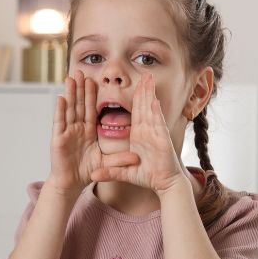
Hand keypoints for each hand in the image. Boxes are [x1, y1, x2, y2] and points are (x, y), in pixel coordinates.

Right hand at [49, 70, 137, 195]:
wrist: (70, 183)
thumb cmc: (85, 172)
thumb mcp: (106, 164)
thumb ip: (119, 160)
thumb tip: (137, 157)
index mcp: (88, 131)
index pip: (91, 109)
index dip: (92, 95)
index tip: (94, 81)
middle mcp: (77, 128)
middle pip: (79, 105)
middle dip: (80, 88)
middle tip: (81, 72)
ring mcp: (66, 132)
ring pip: (69, 109)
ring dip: (70, 93)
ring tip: (70, 78)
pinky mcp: (58, 139)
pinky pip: (59, 122)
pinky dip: (60, 110)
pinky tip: (60, 98)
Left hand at [89, 74, 186, 194]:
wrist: (164, 184)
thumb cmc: (147, 176)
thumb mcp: (123, 172)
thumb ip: (109, 171)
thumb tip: (93, 175)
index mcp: (139, 134)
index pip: (134, 112)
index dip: (133, 98)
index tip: (131, 85)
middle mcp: (148, 131)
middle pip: (143, 106)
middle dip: (143, 89)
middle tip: (143, 74)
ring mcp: (155, 133)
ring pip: (150, 110)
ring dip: (149, 94)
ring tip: (148, 79)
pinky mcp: (161, 139)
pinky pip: (157, 123)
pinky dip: (155, 112)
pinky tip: (154, 101)